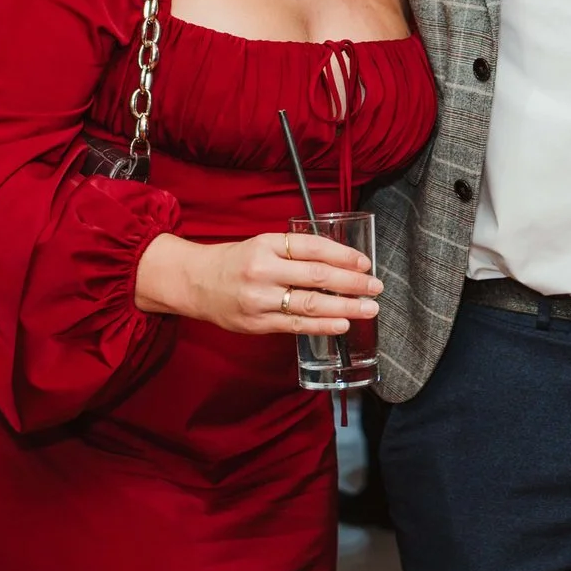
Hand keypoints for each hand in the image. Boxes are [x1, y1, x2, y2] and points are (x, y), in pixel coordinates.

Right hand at [136, 231, 381, 335]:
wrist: (194, 283)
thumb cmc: (234, 262)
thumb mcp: (261, 245)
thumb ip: (294, 251)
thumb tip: (339, 261)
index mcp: (266, 245)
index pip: (312, 247)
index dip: (343, 255)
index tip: (364, 262)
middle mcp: (263, 271)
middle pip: (316, 276)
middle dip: (352, 282)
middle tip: (376, 286)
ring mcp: (259, 300)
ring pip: (310, 304)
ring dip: (345, 307)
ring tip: (369, 307)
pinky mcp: (257, 323)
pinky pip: (296, 326)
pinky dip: (323, 326)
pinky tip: (343, 324)